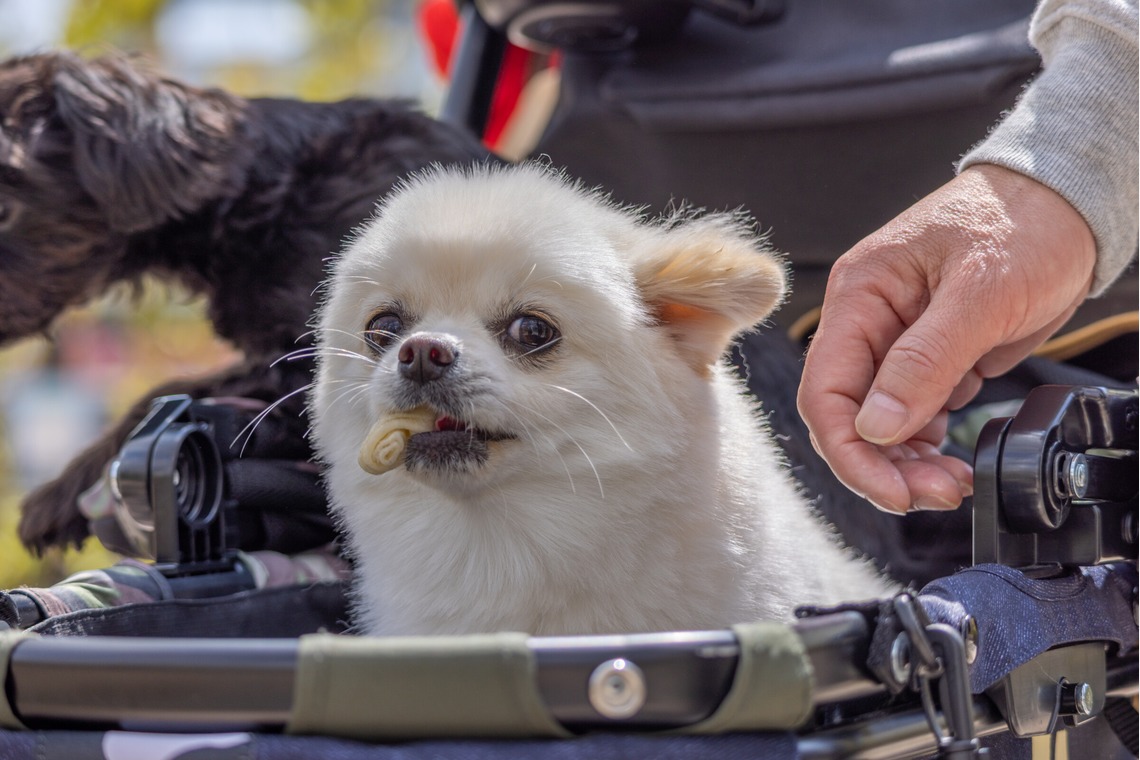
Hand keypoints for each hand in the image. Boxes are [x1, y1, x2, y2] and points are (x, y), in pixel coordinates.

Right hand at [797, 164, 1096, 513]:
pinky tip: (952, 459)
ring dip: (907, 463)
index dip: (850, 448)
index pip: (825, 389)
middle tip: (936, 493)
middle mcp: (868, 322)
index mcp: (861, 295)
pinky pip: (912, 415)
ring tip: (952, 483)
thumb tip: (878, 426)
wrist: (1067, 206)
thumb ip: (925, 360)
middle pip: (849, 415)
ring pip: (880, 424)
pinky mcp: (929, 358)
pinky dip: (927, 446)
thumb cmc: (1023, 224)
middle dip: (883, 464)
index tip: (890, 489)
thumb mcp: (980, 292)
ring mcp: (897, 342)